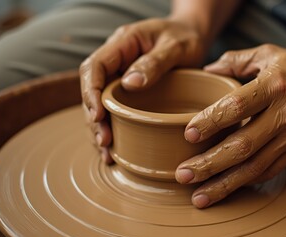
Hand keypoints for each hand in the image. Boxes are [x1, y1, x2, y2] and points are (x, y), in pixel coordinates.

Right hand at [80, 18, 207, 162]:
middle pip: (93, 89)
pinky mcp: (130, 91)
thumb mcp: (176, 46)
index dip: (91, 92)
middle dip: (94, 117)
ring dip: (100, 128)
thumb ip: (155, 62)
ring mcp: (121, 76)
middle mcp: (117, 61)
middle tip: (104, 140)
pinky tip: (115, 149)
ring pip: (101, 103)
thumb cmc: (186, 37)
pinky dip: (113, 129)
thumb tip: (130, 84)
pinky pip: (116, 109)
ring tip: (106, 152)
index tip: (99, 115)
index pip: (94, 66)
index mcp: (123, 43)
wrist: (194, 35)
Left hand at [175, 44, 285, 207]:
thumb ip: (235, 59)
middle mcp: (284, 114)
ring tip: (198, 196)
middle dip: (210, 163)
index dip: (212, 121)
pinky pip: (267, 172)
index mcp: (273, 85)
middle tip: (183, 174)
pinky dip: (244, 182)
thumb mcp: (269, 53)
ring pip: (254, 167)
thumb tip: (206, 70)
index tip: (189, 134)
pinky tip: (224, 190)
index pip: (237, 106)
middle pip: (242, 145)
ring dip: (224, 184)